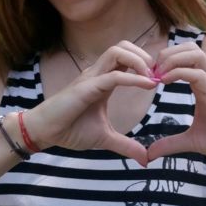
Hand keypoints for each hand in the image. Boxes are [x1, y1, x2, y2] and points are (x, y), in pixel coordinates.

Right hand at [25, 42, 157, 164]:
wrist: (45, 133)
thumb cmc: (70, 130)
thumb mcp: (105, 139)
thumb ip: (125, 146)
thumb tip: (145, 159)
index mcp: (103, 80)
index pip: (126, 58)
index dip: (145, 64)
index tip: (160, 81)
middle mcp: (98, 74)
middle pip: (123, 46)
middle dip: (144, 56)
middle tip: (157, 75)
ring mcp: (91, 78)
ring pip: (117, 52)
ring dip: (139, 61)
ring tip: (152, 79)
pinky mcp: (86, 88)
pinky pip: (113, 76)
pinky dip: (133, 79)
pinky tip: (148, 86)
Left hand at [145, 42, 205, 164]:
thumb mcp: (192, 141)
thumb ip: (170, 144)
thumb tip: (149, 154)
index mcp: (204, 84)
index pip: (185, 57)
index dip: (164, 61)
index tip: (148, 77)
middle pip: (189, 48)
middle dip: (167, 53)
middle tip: (150, 72)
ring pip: (195, 54)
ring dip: (172, 59)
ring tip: (157, 75)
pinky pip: (199, 75)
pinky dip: (179, 73)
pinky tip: (164, 82)